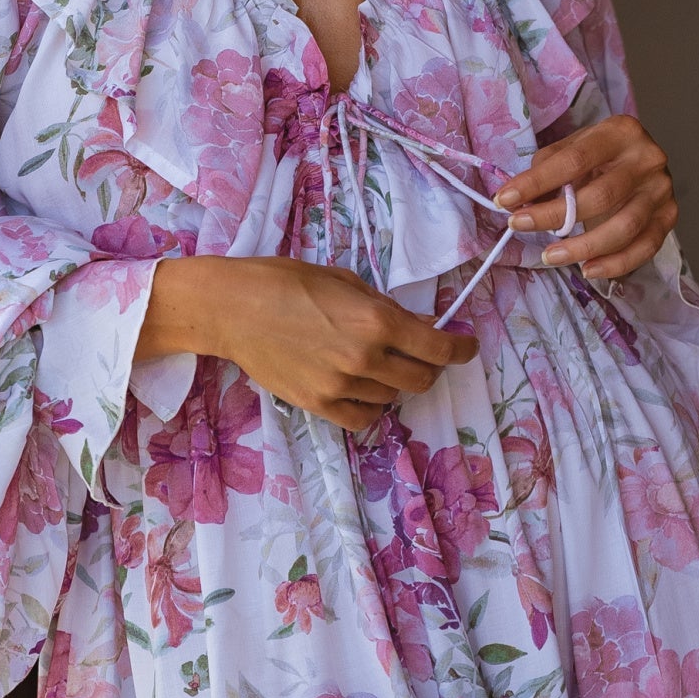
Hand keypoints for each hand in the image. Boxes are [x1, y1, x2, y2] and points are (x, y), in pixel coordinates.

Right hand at [137, 256, 477, 432]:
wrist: (233, 309)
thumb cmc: (285, 281)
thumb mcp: (344, 280)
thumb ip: (385, 307)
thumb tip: (421, 324)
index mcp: (376, 321)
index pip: (439, 347)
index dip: (461, 348)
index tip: (465, 345)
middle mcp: (365, 359)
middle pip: (421, 379)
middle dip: (428, 365)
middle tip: (419, 353)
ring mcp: (341, 386)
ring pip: (392, 397)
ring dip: (394, 381)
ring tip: (375, 362)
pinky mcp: (318, 405)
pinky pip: (363, 417)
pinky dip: (371, 404)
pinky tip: (362, 387)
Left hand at [493, 114, 676, 281]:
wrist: (641, 159)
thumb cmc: (600, 155)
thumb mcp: (574, 148)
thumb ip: (548, 169)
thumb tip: (517, 200)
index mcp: (620, 132)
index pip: (574, 159)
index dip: (537, 182)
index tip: (505, 199)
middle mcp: (647, 158)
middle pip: (600, 195)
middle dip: (553, 215)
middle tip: (520, 225)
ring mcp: (661, 190)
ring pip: (624, 227)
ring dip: (583, 247)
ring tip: (550, 256)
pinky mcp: (669, 217)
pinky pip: (644, 248)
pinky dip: (615, 264)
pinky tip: (588, 269)